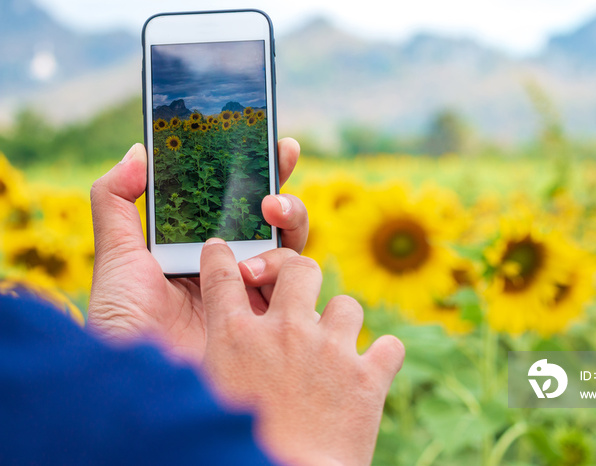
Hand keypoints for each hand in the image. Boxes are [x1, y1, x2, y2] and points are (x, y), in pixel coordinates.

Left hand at [88, 139, 308, 363]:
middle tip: (275, 181)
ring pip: (294, 247)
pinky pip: (300, 285)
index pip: (238, 201)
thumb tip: (138, 150)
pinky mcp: (275, 319)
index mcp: (203, 247)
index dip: (260, 170)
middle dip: (284, 193)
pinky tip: (256, 273)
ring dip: (286, 228)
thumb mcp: (115, 255)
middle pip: (275, 219)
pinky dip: (287, 270)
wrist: (141, 382)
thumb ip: (117, 200)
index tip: (274, 143)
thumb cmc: (123, 321)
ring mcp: (258, 293)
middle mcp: (235, 267)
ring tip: (264, 225)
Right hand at [199, 240, 404, 465]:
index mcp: (235, 338)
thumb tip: (208, 347)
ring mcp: (330, 350)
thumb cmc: (238, 449)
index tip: (222, 251)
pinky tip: (372, 369)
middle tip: (299, 291)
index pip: (221, 276)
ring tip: (335, 347)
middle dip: (298, 273)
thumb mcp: (209, 398)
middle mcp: (284, 332)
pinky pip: (389, 345)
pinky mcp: (368, 377)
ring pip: (348, 304)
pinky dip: (382, 357)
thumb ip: (215, 362)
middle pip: (299, 267)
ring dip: (342, 322)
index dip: (219, 257)